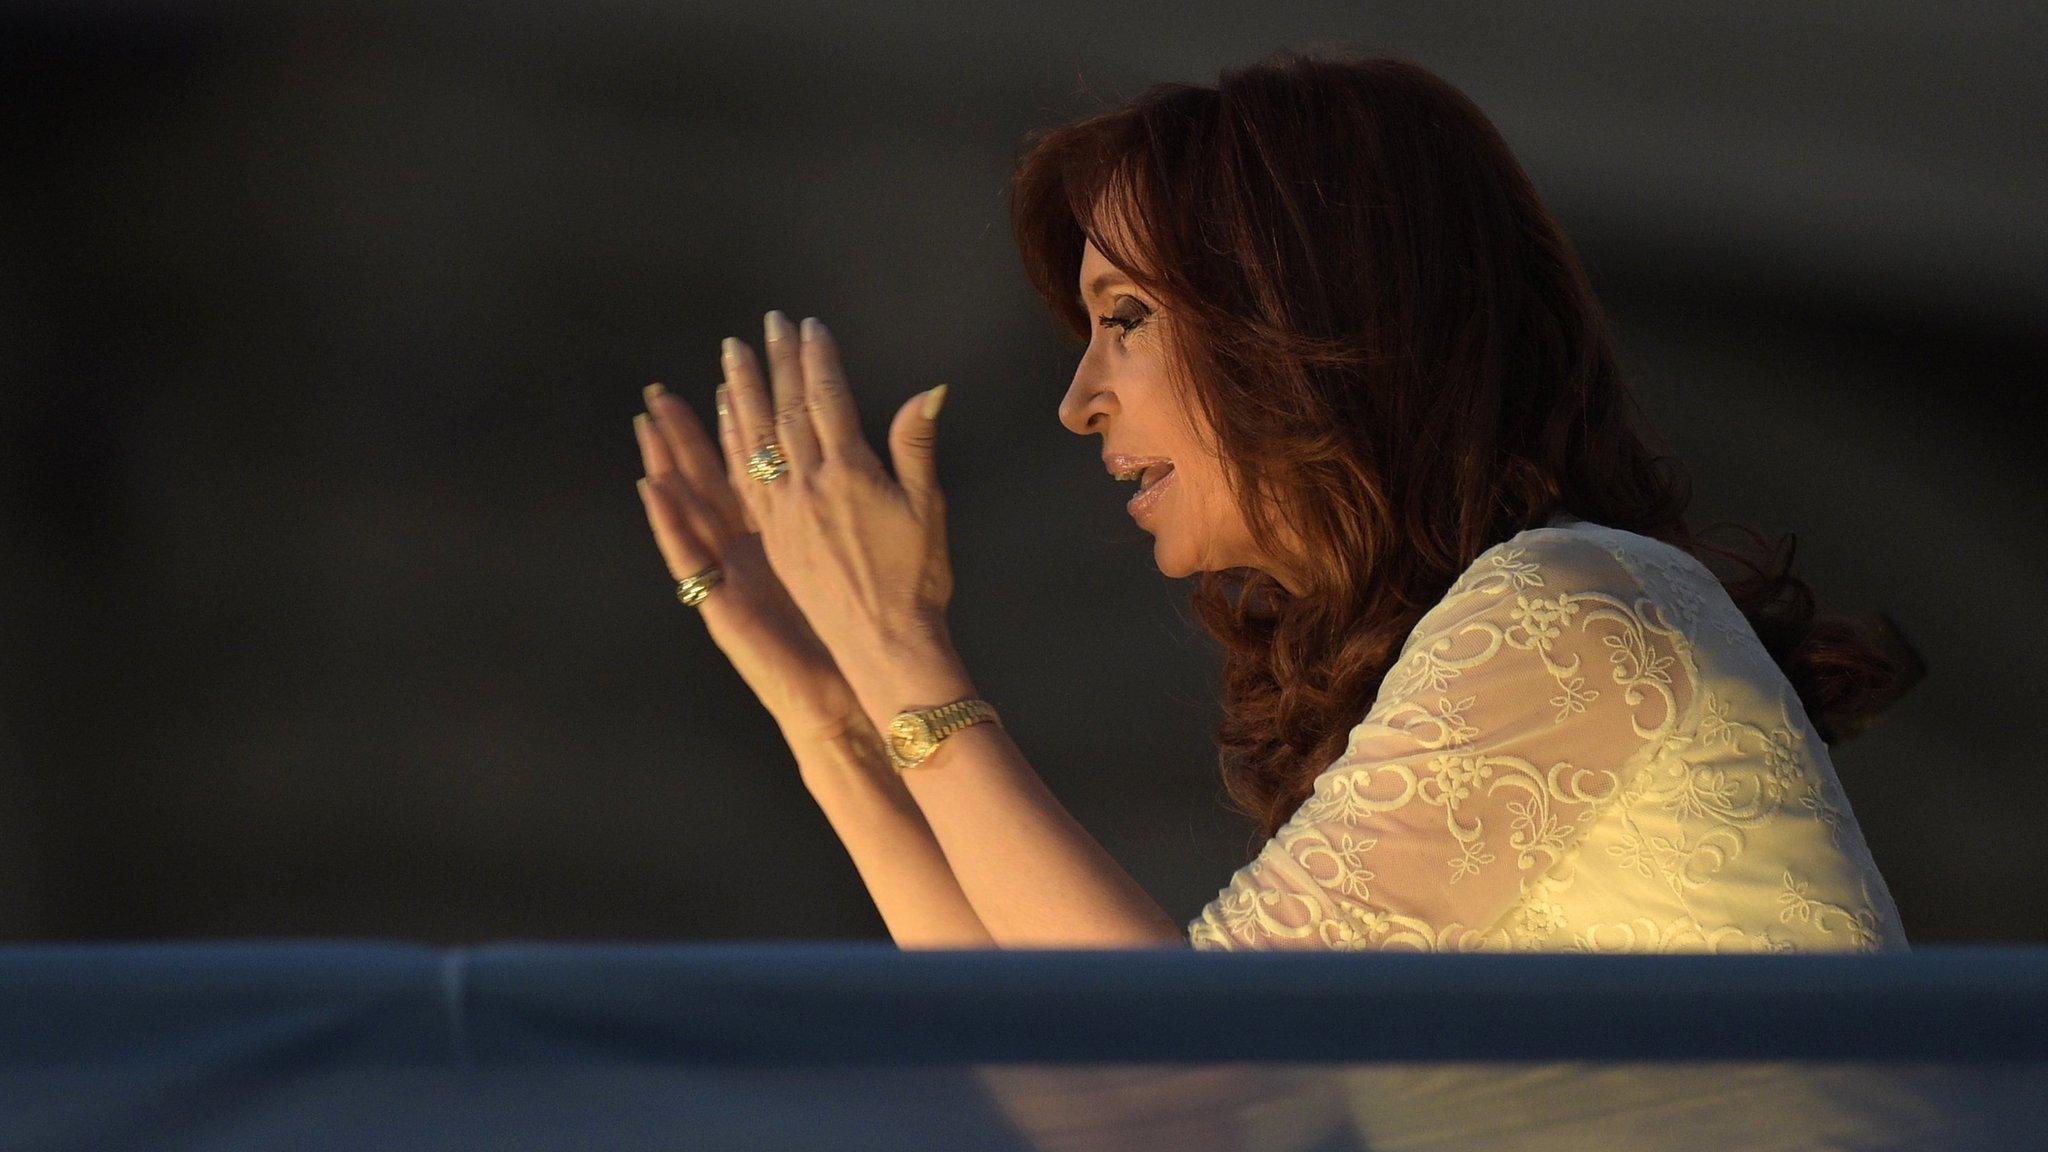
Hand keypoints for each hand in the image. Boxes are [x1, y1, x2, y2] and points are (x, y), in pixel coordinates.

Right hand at [633, 382, 861, 745]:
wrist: (853, 688)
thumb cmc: (862, 624)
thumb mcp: (863, 549)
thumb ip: (856, 503)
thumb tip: (861, 459)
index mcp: (781, 535)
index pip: (753, 470)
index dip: (737, 425)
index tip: (726, 379)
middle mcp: (747, 552)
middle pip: (709, 483)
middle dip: (685, 437)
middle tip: (661, 390)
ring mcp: (730, 579)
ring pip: (690, 514)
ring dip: (666, 469)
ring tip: (646, 425)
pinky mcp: (723, 605)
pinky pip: (689, 560)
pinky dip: (668, 524)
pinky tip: (652, 489)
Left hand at [716, 311, 954, 679]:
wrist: (883, 643)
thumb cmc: (916, 581)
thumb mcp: (926, 508)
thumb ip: (916, 445)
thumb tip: (930, 390)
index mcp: (848, 473)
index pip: (825, 398)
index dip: (815, 358)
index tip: (808, 325)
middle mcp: (807, 486)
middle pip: (785, 410)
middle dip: (776, 363)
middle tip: (767, 324)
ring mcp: (783, 512)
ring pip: (755, 439)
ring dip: (743, 393)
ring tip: (732, 357)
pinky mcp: (773, 537)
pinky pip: (744, 478)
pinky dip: (734, 442)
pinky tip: (728, 419)